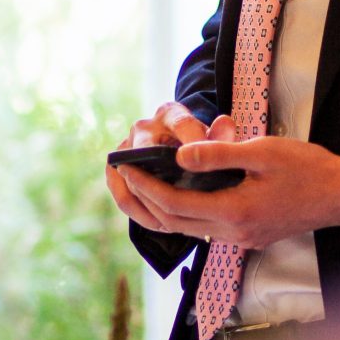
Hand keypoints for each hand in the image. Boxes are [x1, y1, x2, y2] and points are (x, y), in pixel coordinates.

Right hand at [105, 101, 213, 232]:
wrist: (173, 145)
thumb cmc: (198, 143)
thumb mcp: (213, 137)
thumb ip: (221, 135)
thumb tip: (225, 125)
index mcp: (170, 114)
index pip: (182, 125)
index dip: (195, 147)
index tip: (206, 169)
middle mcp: (143, 128)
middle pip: (147, 155)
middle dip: (166, 184)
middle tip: (189, 207)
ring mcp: (124, 149)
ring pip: (132, 182)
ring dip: (153, 206)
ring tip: (177, 224)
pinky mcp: (114, 170)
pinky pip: (123, 197)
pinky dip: (142, 215)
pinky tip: (163, 226)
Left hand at [118, 127, 339, 252]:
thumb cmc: (309, 169)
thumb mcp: (262, 152)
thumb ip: (218, 155)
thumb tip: (179, 158)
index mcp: (235, 213)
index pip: (173, 205)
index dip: (145, 186)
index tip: (124, 166)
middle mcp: (232, 234)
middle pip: (172, 224)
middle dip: (140, 201)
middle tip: (118, 177)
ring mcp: (240, 240)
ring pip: (186, 230)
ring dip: (158, 210)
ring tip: (136, 186)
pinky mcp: (248, 238)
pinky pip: (203, 229)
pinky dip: (181, 214)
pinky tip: (174, 196)